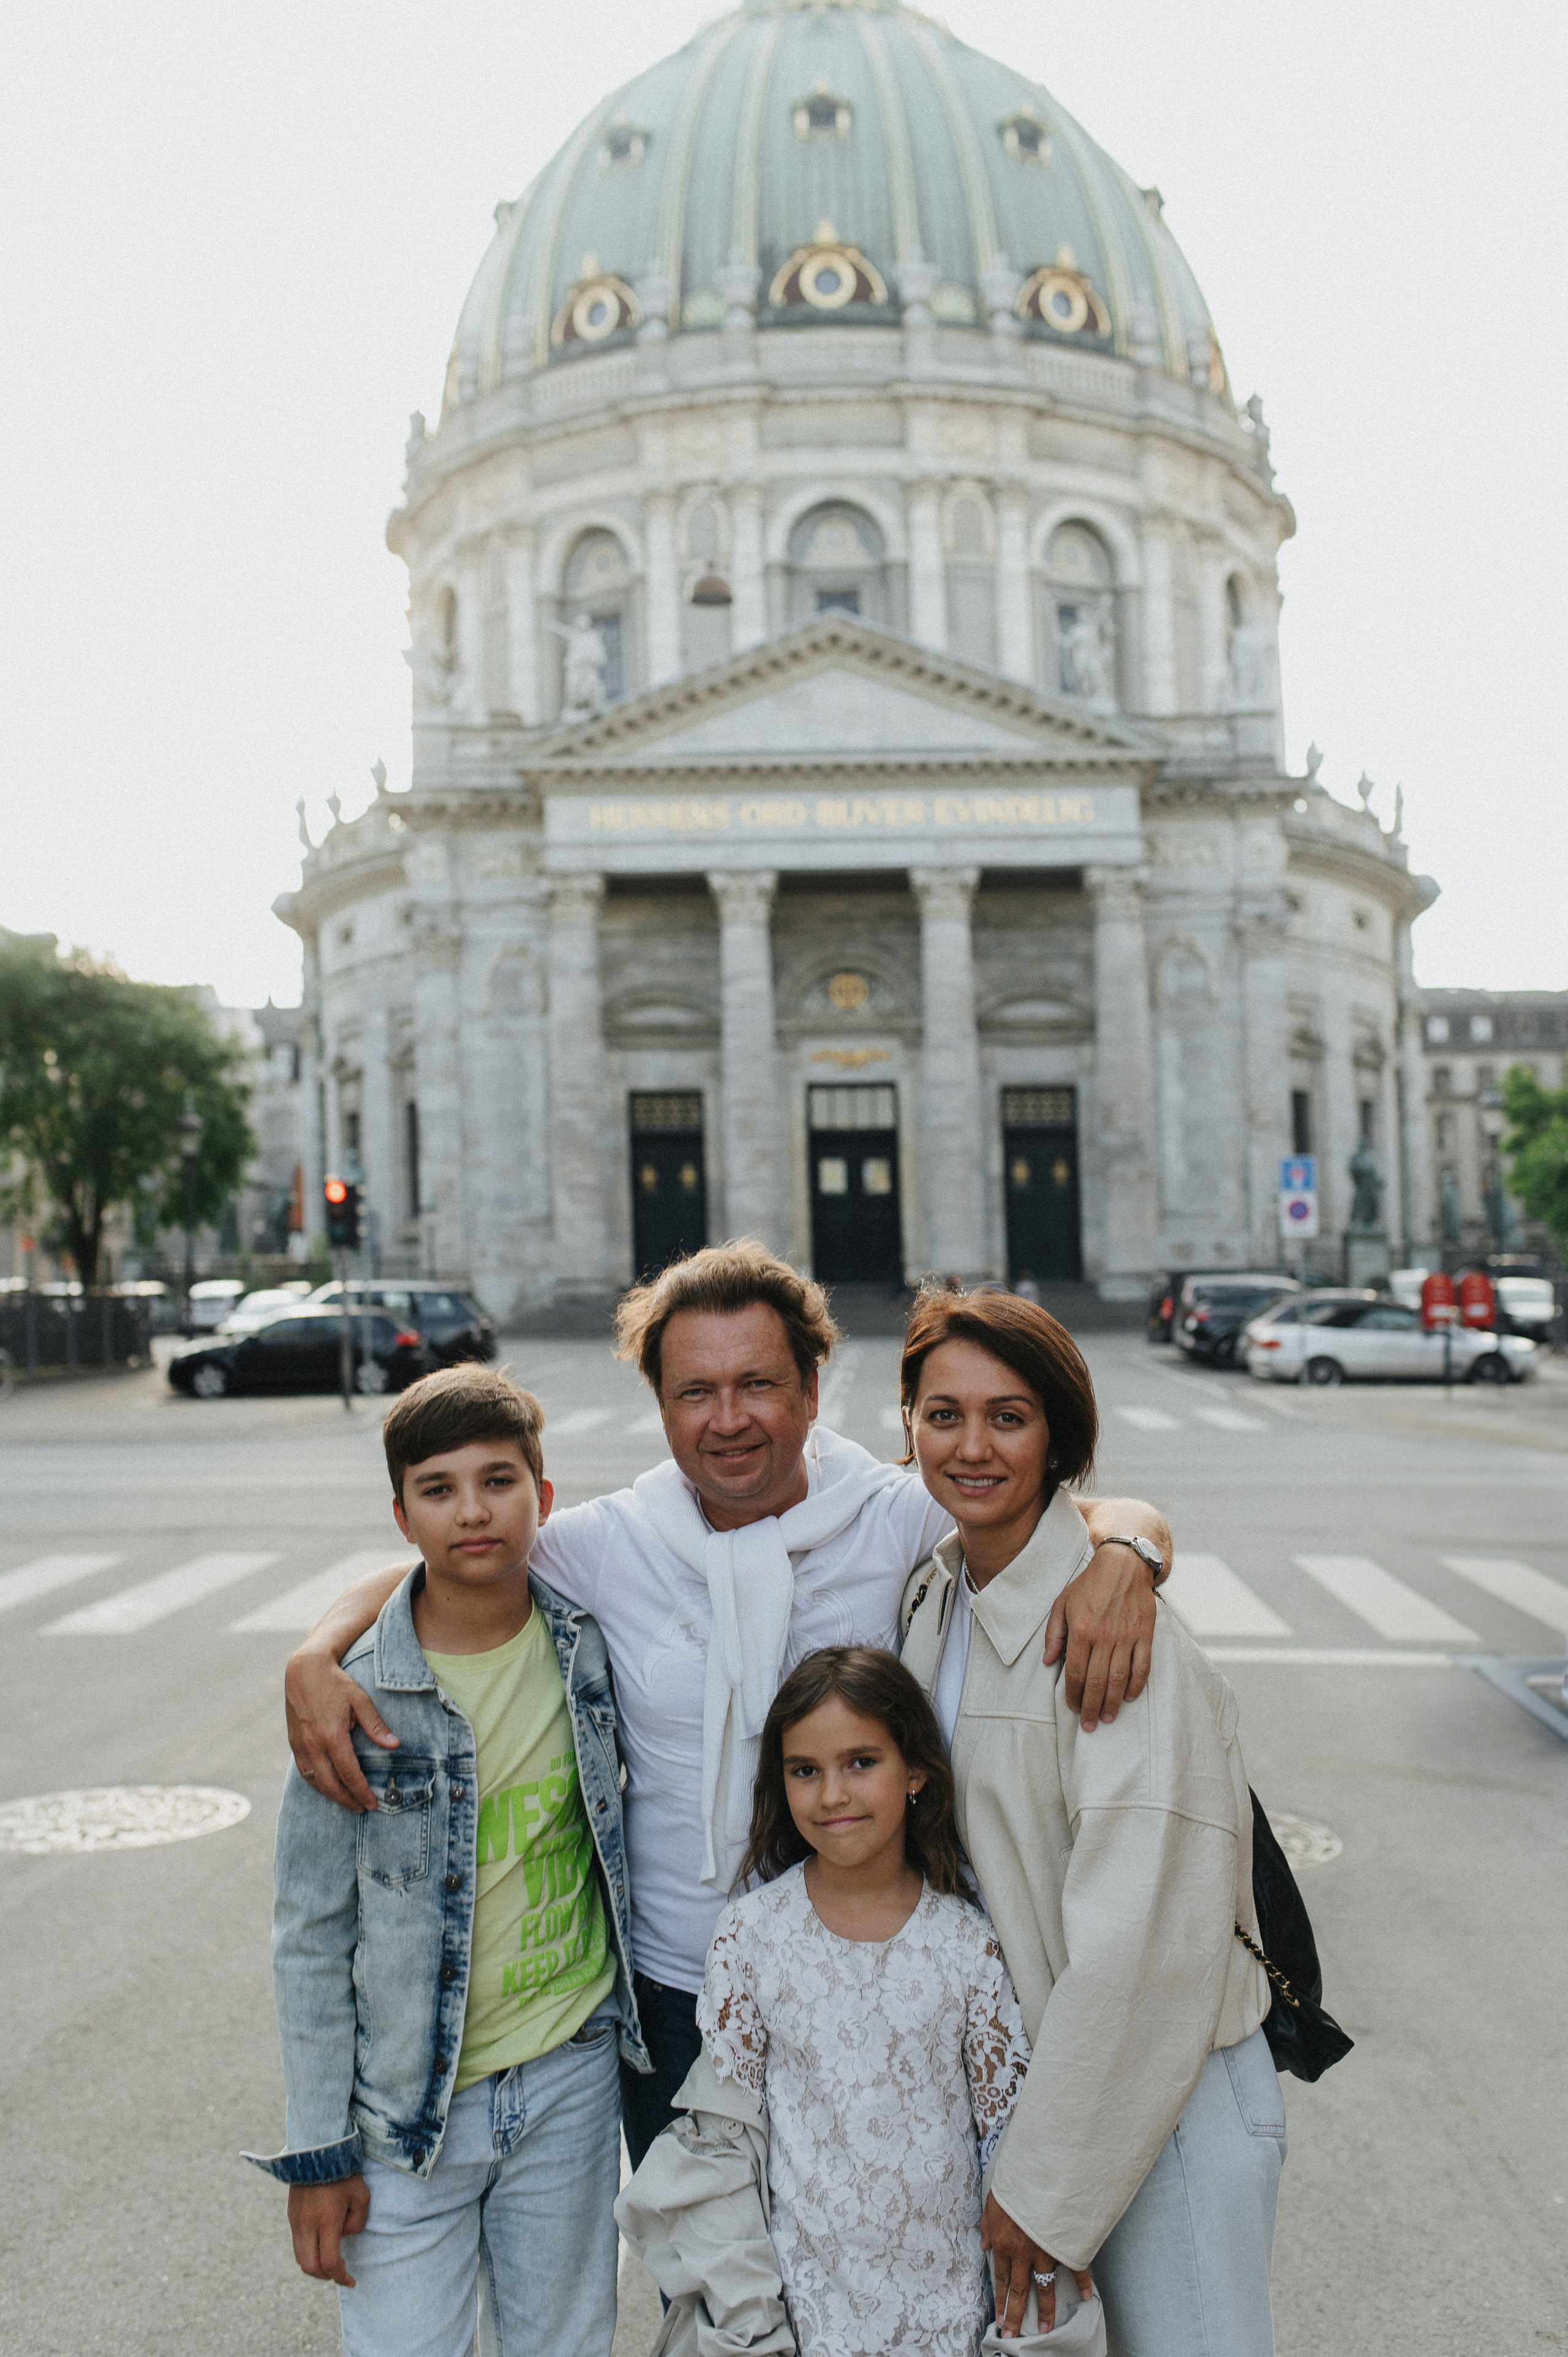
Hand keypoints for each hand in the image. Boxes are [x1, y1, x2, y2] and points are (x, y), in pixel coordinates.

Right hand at [285, 1643, 397, 1811]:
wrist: (305, 1670)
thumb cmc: (336, 1683)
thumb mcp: (360, 1700)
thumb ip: (376, 1725)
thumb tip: (395, 1745)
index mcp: (332, 1736)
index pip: (349, 1773)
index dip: (361, 1791)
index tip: (372, 1803)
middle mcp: (314, 1744)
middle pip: (330, 1784)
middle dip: (347, 1800)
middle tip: (362, 1808)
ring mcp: (301, 1745)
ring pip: (315, 1781)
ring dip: (331, 1795)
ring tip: (347, 1802)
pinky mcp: (293, 1743)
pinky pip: (304, 1772)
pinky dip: (316, 1784)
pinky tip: (327, 1786)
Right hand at [287, 2175, 368, 2285]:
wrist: (318, 2149)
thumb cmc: (345, 2172)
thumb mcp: (361, 2196)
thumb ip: (357, 2222)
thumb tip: (344, 2235)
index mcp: (326, 2222)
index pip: (330, 2263)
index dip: (341, 2277)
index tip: (352, 2281)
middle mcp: (307, 2225)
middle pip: (310, 2267)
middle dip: (326, 2276)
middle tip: (340, 2271)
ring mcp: (295, 2221)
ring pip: (300, 2257)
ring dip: (315, 2265)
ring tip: (332, 2259)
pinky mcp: (291, 2215)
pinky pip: (297, 2242)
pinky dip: (309, 2251)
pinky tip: (322, 2242)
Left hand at [981, 2193, 1091, 2335]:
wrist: (1040, 2173)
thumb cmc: (1015, 2182)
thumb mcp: (993, 2200)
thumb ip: (987, 2224)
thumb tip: (983, 2244)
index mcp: (1004, 2241)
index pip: (999, 2277)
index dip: (1000, 2300)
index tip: (999, 2320)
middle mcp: (1022, 2251)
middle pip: (1018, 2289)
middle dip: (1014, 2314)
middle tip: (1012, 2335)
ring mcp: (1044, 2250)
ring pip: (1044, 2286)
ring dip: (1043, 2310)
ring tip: (1043, 2329)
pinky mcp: (1063, 2244)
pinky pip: (1075, 2267)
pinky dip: (1082, 2281)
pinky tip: (1086, 2296)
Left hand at [1042, 1538, 1159, 1730]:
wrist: (1123, 1565)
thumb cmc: (1089, 1584)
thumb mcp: (1062, 1603)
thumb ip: (1054, 1633)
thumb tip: (1047, 1661)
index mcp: (1081, 1630)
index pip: (1074, 1672)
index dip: (1072, 1694)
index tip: (1071, 1708)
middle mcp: (1104, 1636)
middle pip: (1096, 1682)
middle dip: (1091, 1707)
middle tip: (1089, 1725)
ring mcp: (1126, 1637)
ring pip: (1119, 1679)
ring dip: (1113, 1703)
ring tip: (1107, 1718)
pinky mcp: (1145, 1635)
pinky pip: (1142, 1666)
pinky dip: (1136, 1685)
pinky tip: (1130, 1698)